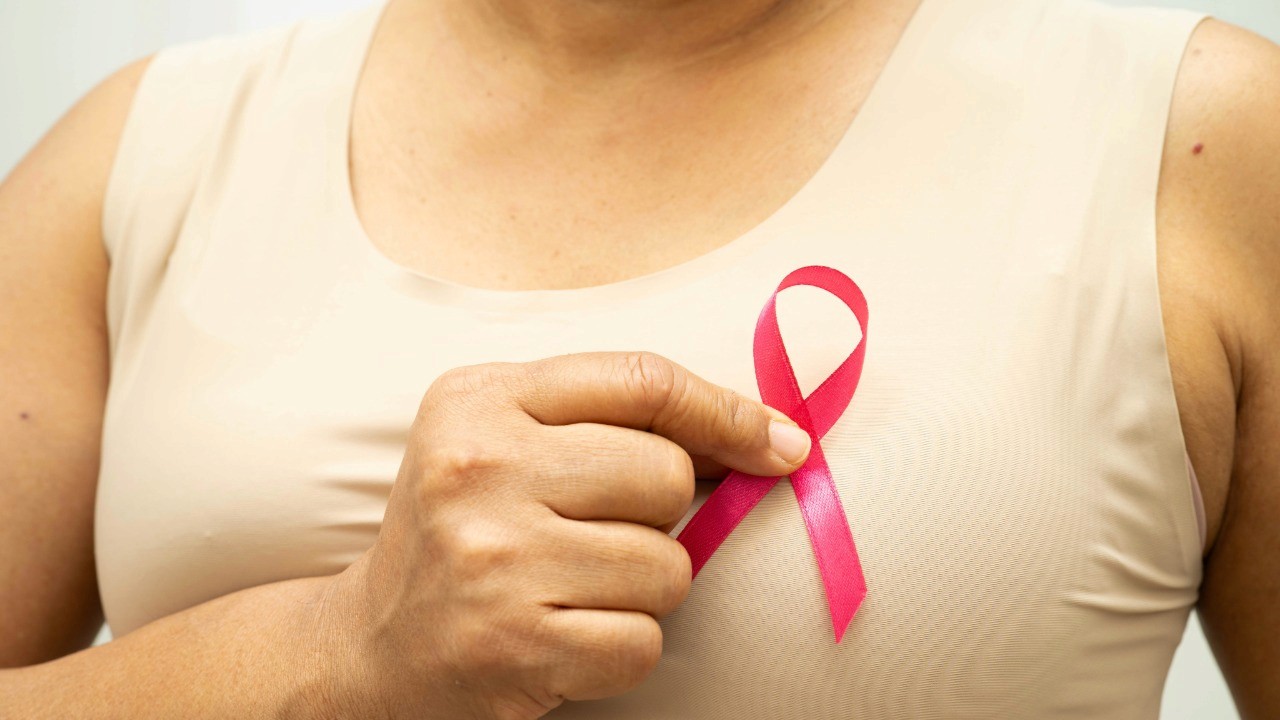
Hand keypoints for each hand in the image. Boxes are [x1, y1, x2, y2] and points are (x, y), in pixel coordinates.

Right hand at [322, 352, 811, 718]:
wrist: (376, 645)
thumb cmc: (466, 529)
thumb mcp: (507, 440)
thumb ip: (612, 420)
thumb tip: (771, 440)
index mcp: (480, 398)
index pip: (642, 380)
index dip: (729, 412)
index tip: (781, 445)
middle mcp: (478, 467)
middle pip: (667, 475)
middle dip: (662, 515)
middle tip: (602, 532)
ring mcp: (492, 557)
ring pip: (667, 566)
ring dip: (644, 587)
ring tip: (575, 586)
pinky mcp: (512, 642)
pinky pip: (643, 640)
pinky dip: (624, 646)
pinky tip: (567, 634)